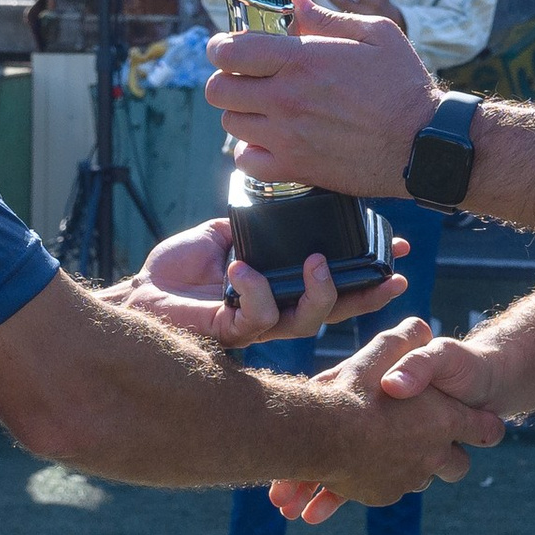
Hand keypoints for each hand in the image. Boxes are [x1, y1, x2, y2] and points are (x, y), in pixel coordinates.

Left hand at [115, 215, 410, 346]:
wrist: (138, 293)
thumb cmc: (175, 271)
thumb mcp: (222, 236)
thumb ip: (254, 225)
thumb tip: (278, 202)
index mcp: (278, 287)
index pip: (332, 283)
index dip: (365, 272)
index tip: (395, 250)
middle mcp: (274, 311)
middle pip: (334, 311)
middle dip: (369, 294)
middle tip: (395, 274)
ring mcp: (254, 326)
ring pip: (306, 321)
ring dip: (321, 293)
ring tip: (318, 263)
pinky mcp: (230, 332)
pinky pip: (259, 318)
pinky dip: (256, 290)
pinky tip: (240, 268)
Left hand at [206, 0, 438, 199]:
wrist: (422, 143)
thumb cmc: (404, 86)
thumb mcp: (376, 35)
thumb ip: (327, 18)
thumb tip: (294, 1)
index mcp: (302, 61)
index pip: (228, 52)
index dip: (220, 47)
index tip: (230, 49)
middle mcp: (286, 99)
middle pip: (218, 89)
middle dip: (228, 78)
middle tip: (249, 79)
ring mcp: (287, 137)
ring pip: (230, 123)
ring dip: (242, 112)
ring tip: (266, 109)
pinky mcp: (295, 168)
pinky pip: (245, 162)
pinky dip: (251, 152)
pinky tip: (270, 141)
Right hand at [270, 328, 508, 521]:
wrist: (316, 436)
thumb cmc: (352, 391)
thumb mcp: (382, 351)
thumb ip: (406, 340)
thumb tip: (418, 326)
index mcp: (443, 420)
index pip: (486, 431)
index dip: (486, 427)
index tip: (486, 426)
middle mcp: (432, 456)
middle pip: (458, 465)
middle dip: (450, 455)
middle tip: (436, 442)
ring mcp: (408, 479)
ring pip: (422, 479)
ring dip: (414, 465)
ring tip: (393, 447)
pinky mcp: (382, 496)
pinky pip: (391, 489)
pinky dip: (384, 477)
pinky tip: (367, 461)